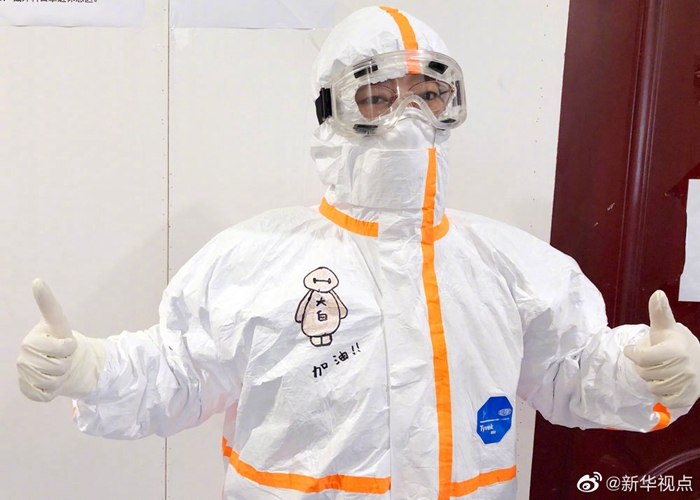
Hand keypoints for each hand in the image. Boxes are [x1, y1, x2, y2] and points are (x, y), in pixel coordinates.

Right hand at [16, 279, 105, 401]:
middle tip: (64, 358)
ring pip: (53, 381)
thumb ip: (48, 303)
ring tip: (58, 369)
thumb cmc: (59, 339)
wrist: (59, 363)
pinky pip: (45, 394)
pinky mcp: (26, 388)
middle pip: (59, 366)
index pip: (62, 346)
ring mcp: (23, 372)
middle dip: (68, 362)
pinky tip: (50, 382)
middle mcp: (25, 354)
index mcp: (33, 338)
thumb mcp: (58, 322)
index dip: (69, 346)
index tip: (67, 340)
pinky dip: (53, 391)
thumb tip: (36, 280)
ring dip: (62, 377)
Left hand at [624, 290, 699, 408]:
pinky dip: (661, 394)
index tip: (630, 351)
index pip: (643, 358)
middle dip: (642, 367)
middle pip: (646, 373)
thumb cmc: (674, 341)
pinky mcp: (689, 398)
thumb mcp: (665, 326)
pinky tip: (665, 383)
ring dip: (651, 380)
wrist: (698, 359)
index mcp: (676, 350)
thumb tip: (657, 293)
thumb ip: (659, 312)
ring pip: (652, 387)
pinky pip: (664, 401)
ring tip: (658, 371)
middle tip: (649, 361)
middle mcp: (684, 368)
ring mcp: (688, 384)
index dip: (632, 354)